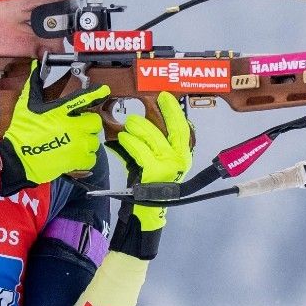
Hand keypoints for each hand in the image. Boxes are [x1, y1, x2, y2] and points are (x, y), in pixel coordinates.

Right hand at [0, 61, 110, 188]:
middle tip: (78, 127)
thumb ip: (34, 86)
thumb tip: (35, 68)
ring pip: (94, 140)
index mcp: (60, 111)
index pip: (83, 98)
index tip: (104, 91)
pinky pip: (91, 157)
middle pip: (94, 122)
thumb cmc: (22, 132)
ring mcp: (76, 144)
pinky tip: (75, 155)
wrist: (18, 159)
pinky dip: (85, 158)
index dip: (96, 94)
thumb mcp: (25, 106)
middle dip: (88, 124)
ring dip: (87, 141)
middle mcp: (72, 126)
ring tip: (74, 143)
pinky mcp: (76, 160)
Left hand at [111, 93, 192, 231]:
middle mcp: (180, 159)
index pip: (183, 128)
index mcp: (183, 155)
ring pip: (153, 137)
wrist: (146, 210)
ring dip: (138, 127)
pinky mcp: (154, 170)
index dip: (174, 111)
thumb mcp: (157, 161)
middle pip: (174, 129)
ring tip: (128, 125)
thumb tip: (142, 122)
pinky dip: (130, 142)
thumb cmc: (150, 184)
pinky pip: (140, 149)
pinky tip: (122, 138)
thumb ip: (154, 144)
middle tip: (145, 105)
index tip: (165, 96)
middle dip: (161, 112)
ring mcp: (168, 165)